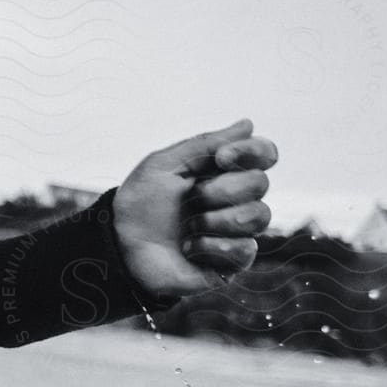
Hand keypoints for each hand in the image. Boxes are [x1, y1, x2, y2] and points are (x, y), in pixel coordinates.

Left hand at [111, 118, 277, 302]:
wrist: (122, 247)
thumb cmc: (140, 203)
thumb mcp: (164, 165)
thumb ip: (205, 144)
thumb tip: (247, 124)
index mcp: (223, 172)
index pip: (264, 154)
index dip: (251, 152)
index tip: (220, 158)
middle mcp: (236, 199)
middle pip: (260, 183)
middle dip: (221, 190)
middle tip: (192, 198)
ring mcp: (236, 231)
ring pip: (259, 216)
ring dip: (216, 219)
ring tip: (188, 227)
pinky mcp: (232, 262)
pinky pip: (245, 249)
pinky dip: (212, 246)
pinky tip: (189, 248)